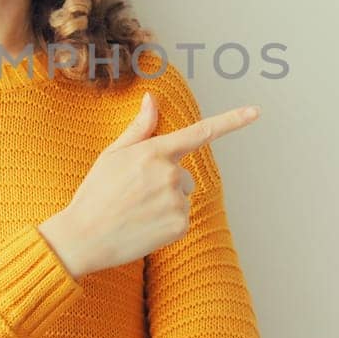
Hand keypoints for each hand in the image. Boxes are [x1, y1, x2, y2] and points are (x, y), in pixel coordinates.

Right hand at [39, 92, 259, 278]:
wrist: (83, 238)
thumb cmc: (95, 193)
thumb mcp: (112, 155)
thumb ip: (139, 128)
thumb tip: (151, 99)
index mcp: (153, 152)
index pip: (200, 132)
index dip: (231, 121)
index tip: (255, 111)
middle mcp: (169, 174)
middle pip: (183, 173)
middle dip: (165, 181)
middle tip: (134, 195)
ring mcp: (176, 201)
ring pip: (182, 196)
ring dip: (165, 203)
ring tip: (136, 212)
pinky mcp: (179, 225)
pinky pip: (181, 218)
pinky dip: (166, 223)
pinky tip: (143, 227)